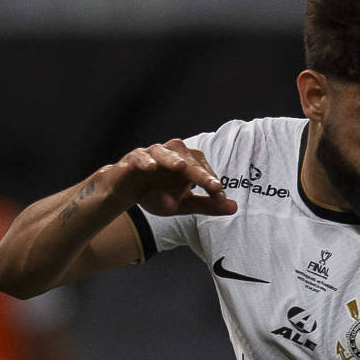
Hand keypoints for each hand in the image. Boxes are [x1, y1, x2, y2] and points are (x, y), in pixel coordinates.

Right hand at [104, 139, 236, 219]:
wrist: (126, 192)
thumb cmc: (156, 193)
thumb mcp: (183, 204)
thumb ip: (207, 205)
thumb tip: (234, 207)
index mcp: (186, 163)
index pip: (202, 169)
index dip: (211, 181)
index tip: (220, 195)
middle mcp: (171, 154)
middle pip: (187, 160)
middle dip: (200, 173)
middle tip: (213, 187)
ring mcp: (151, 155)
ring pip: (164, 152)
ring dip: (172, 159)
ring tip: (182, 167)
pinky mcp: (133, 159)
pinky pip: (139, 157)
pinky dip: (146, 161)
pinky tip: (152, 168)